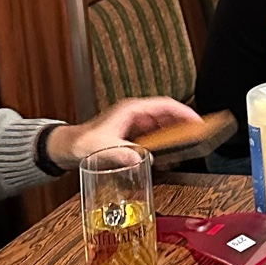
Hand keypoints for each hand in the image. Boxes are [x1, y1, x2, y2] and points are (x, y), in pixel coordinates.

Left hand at [47, 97, 199, 170]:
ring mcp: (133, 123)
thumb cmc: (80, 142)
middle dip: (183, 122)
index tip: (197, 120)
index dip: (183, 111)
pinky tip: (168, 150)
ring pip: (161, 123)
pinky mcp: (131, 133)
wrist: (67, 147)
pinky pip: (154, 133)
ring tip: (187, 141)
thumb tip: (140, 159)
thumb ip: (122, 153)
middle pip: (166, 113)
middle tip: (199, 132)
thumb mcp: (102, 148)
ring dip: (174, 132)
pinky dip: (164, 140)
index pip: (164, 105)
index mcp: (131, 110)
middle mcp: (134, 114)